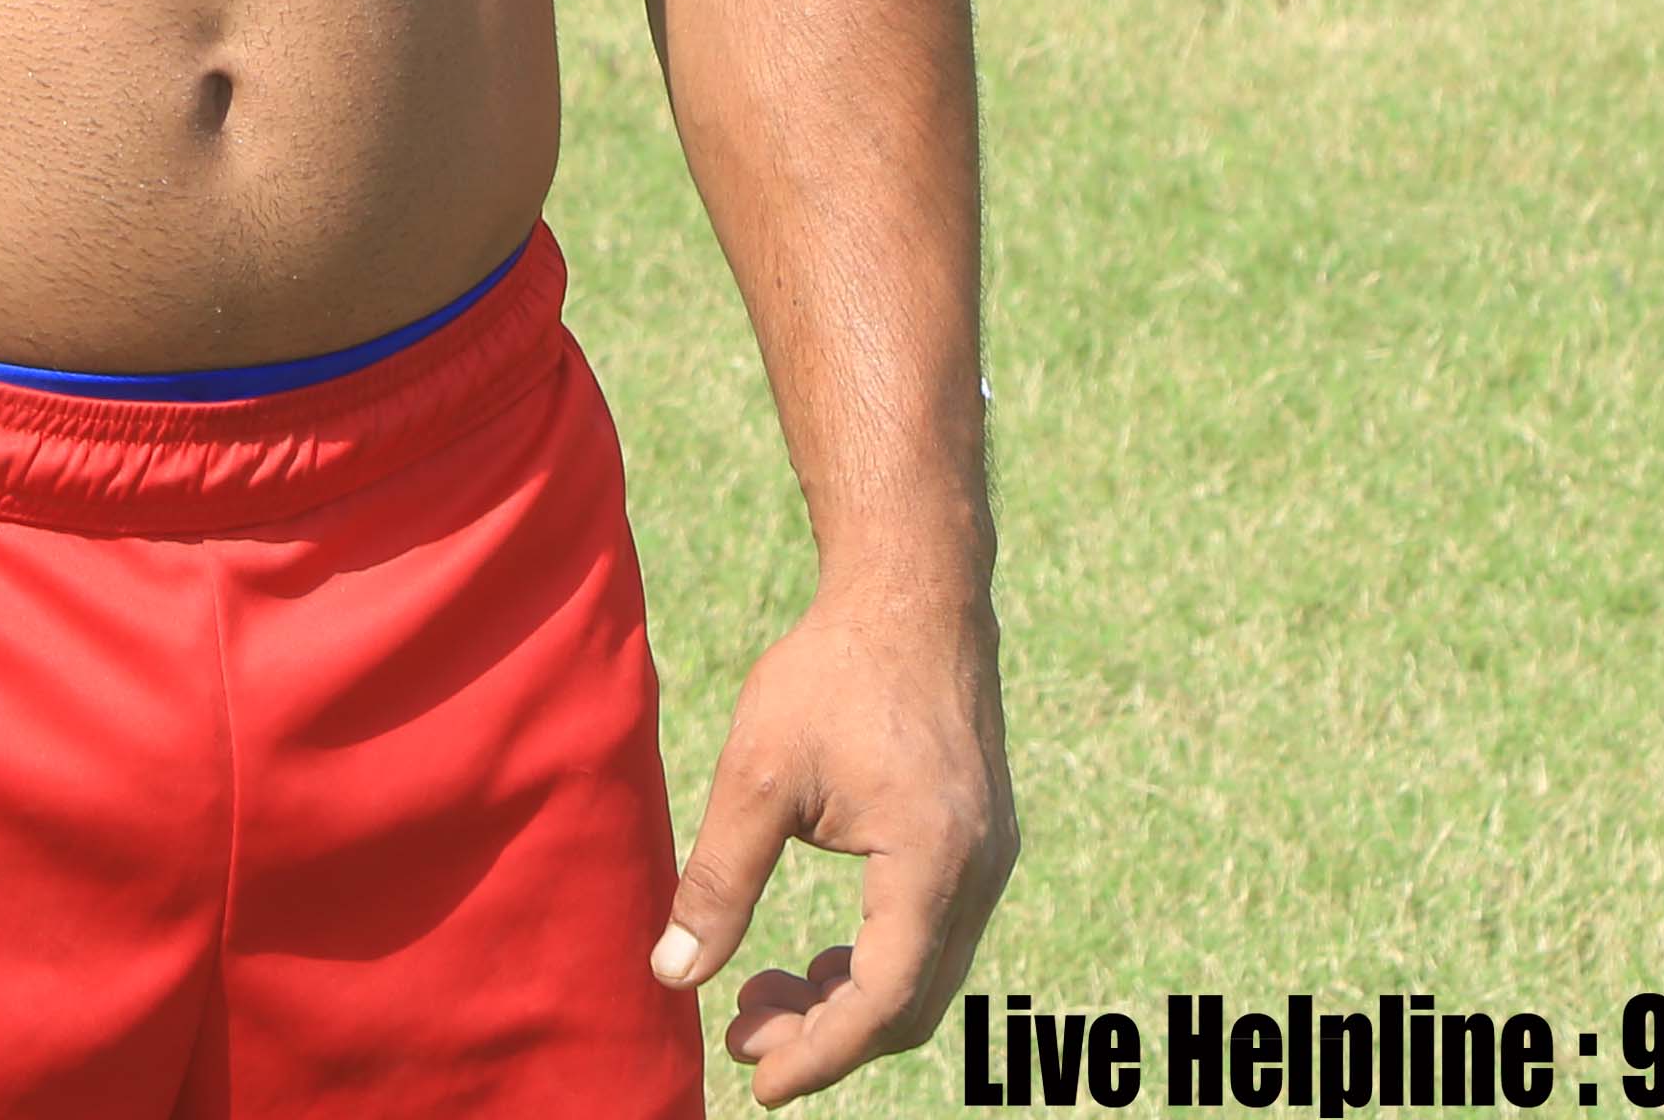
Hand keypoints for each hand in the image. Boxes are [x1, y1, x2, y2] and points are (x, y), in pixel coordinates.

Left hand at [652, 587, 1015, 1105]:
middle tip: (742, 1032)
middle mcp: (980, 871)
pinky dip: (878, 962)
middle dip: (827, 1035)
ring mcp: (990, 857)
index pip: (884, 1000)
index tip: (758, 1080)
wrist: (912, 592)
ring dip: (849, 1000)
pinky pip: (937, 935)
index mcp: (932, 862)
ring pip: (927, 975)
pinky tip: (817, 954)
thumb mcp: (757, 775)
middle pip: (912, 1003)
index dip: (821, 1054)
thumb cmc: (832, 672)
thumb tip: (672, 976)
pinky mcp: (981, 840)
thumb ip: (718, 881)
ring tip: (763, 993)